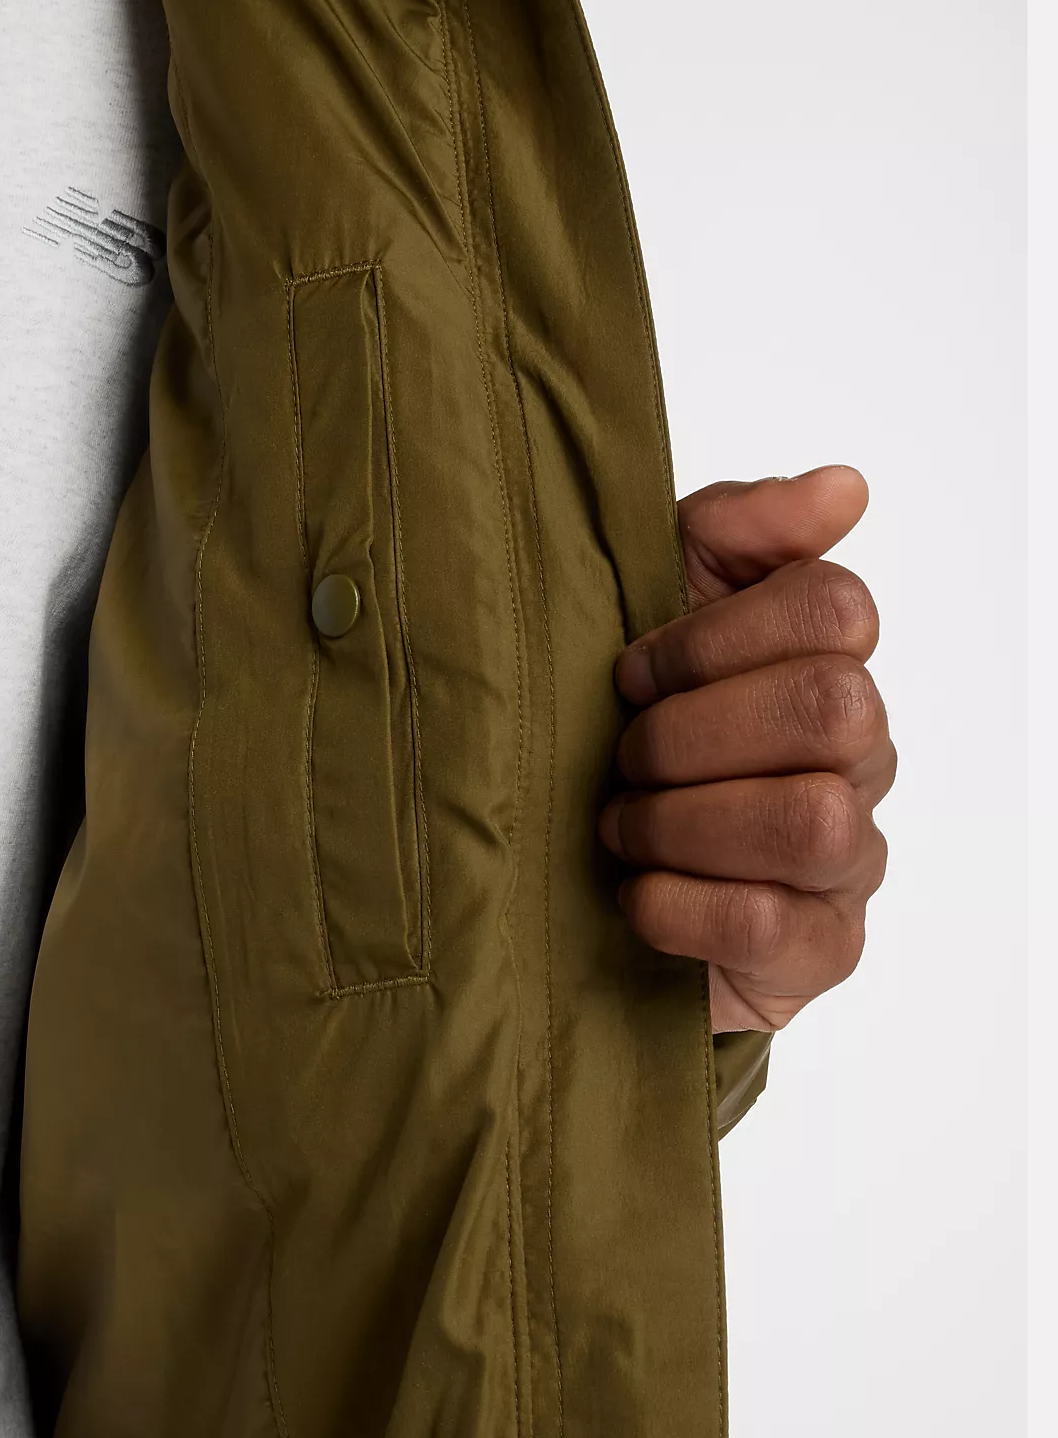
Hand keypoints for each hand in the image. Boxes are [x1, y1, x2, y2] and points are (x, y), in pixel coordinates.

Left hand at [600, 465, 894, 1032]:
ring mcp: (848, 859)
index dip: (712, 637)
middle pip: (830, 708)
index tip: (629, 673)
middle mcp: (857, 758)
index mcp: (821, 665)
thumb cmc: (619, 736)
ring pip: (810, 818)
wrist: (579, 887)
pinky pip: (768, 919)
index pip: (833, 608)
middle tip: (623, 758)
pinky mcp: (816, 950)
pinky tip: (634, 895)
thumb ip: (727, 535)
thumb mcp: (643, 609)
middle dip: (689, 732)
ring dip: (681, 821)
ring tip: (622, 828)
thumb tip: (840, 488)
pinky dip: (676, 903)